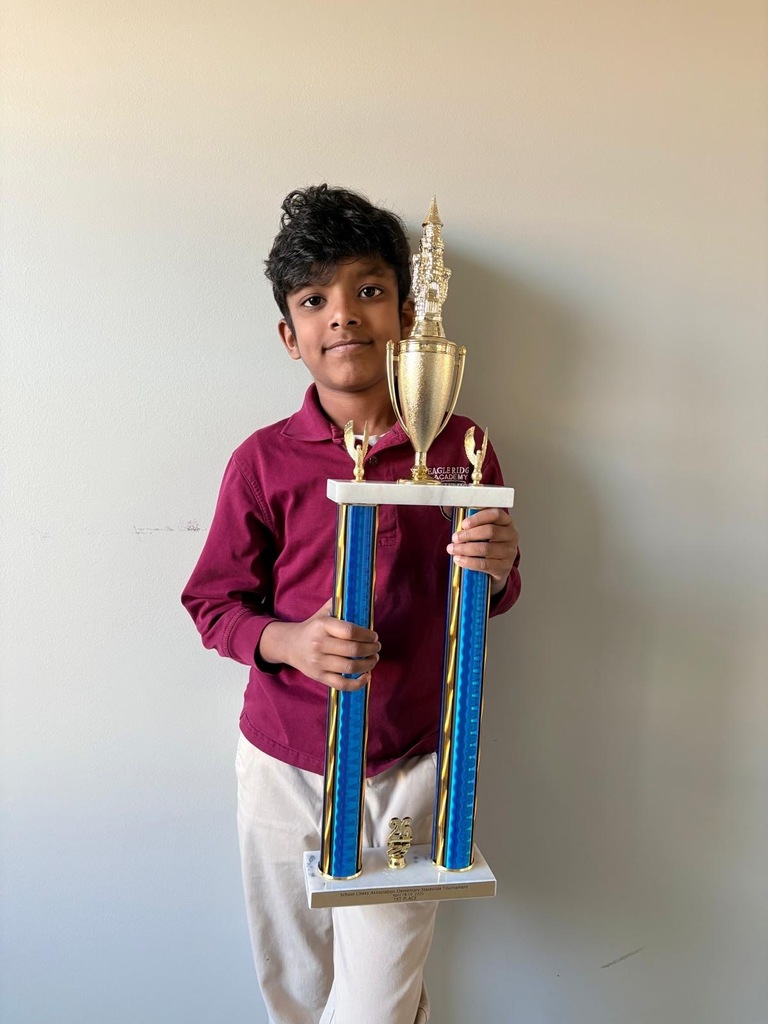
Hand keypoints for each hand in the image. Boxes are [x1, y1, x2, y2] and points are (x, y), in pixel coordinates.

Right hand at [258, 599, 380, 690]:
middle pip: (353, 650)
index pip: (349, 631)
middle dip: (371, 649)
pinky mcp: (319, 677)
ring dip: (368, 664)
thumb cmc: (313, 627)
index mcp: (322, 626)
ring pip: (350, 668)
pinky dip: (358, 683)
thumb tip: (372, 595)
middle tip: (377, 647)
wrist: (290, 645)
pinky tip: (366, 676)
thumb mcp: (324, 612)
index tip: (374, 636)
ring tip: (374, 659)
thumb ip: (344, 603)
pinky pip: (342, 684)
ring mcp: (319, 662)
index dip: (367, 635)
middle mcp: (319, 644)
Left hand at [446, 508, 519, 594]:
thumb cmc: (489, 544)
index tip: (464, 524)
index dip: (478, 518)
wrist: (498, 567)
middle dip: (469, 534)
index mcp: (507, 522)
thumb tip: (458, 525)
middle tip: (455, 538)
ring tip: (453, 549)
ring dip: (465, 549)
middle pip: (490, 531)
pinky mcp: (504, 567)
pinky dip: (469, 562)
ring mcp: (510, 552)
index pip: (496, 514)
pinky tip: (459, 560)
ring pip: (486, 549)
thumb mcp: (486, 531)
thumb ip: (476, 524)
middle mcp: (512, 536)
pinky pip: (485, 564)